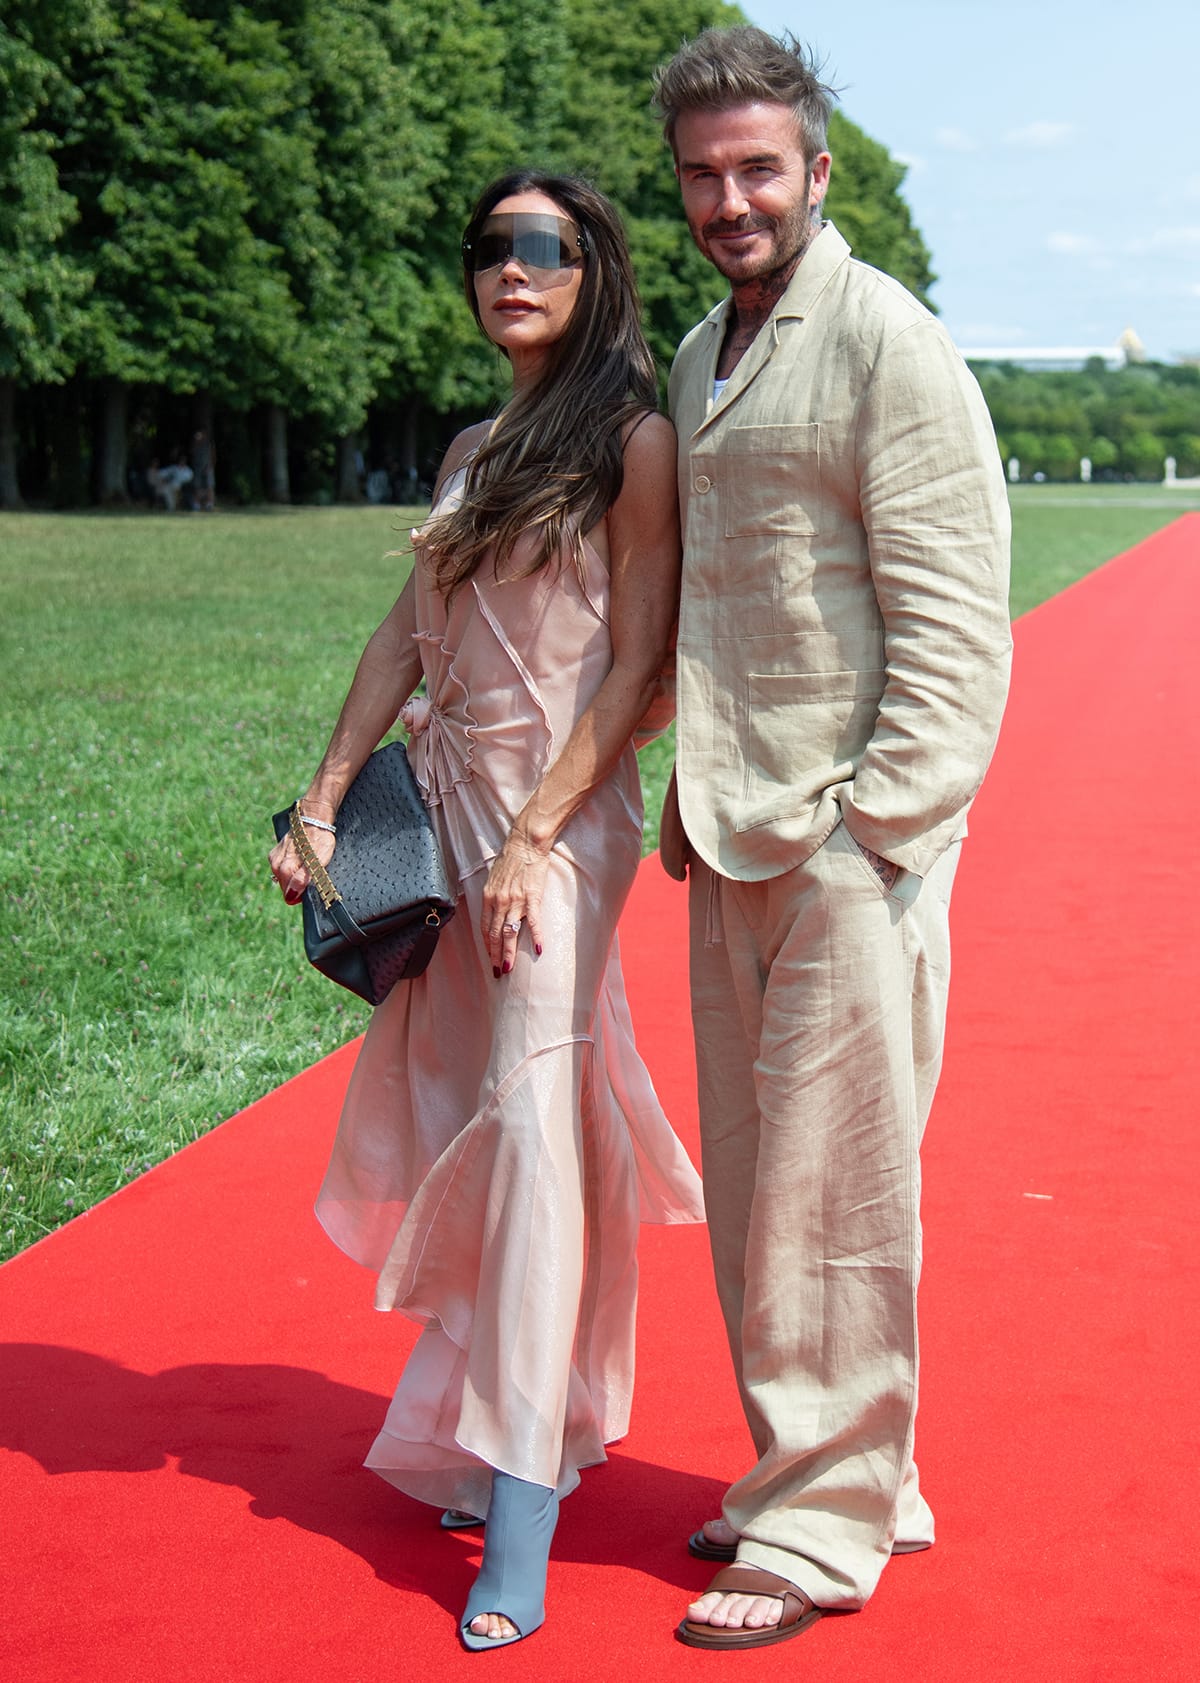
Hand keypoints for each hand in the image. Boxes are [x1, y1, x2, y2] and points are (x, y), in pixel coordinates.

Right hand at [269, 819, 335, 904]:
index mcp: (285, 870)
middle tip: (310, 874)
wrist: (313, 820)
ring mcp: (275, 858)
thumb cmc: (318, 841)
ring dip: (293, 875)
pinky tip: (299, 859)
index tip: (310, 887)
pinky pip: (282, 866)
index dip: (301, 895)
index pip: (290, 895)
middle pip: (286, 886)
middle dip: (297, 886)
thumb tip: (291, 895)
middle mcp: (276, 865)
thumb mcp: (316, 864)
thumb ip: (302, 881)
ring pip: (283, 877)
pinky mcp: (276, 852)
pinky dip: (291, 866)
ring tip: (306, 864)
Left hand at [481, 828, 547, 976]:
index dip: (487, 946)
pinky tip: (539, 949)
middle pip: (494, 935)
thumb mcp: (494, 878)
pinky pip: (534, 921)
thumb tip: (493, 909)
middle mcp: (499, 901)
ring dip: (508, 953)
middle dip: (495, 956)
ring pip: (509, 932)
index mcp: (489, 897)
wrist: (526, 843)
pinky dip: (536, 936)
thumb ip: (493, 895)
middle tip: (497, 972)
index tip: (490, 959)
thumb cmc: (511, 858)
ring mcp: (515, 900)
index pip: (485, 928)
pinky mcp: (532, 897)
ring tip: (508, 968)